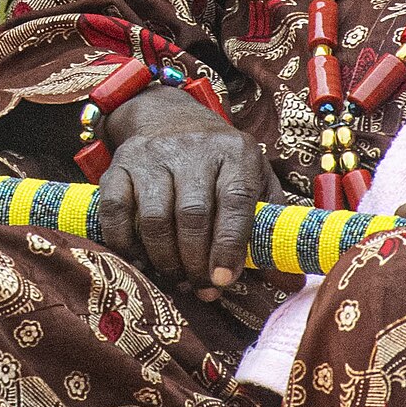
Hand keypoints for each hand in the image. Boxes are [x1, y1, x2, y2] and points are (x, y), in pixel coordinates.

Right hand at [94, 85, 277, 293]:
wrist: (172, 118)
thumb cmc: (222, 166)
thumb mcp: (255, 185)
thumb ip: (269, 231)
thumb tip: (289, 283)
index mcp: (236, 153)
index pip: (235, 202)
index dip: (229, 246)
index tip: (223, 280)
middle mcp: (194, 148)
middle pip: (192, 214)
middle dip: (195, 262)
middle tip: (199, 287)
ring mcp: (153, 154)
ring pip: (154, 217)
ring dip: (163, 259)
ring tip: (175, 278)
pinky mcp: (119, 163)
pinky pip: (116, 210)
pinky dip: (124, 243)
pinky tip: (140, 261)